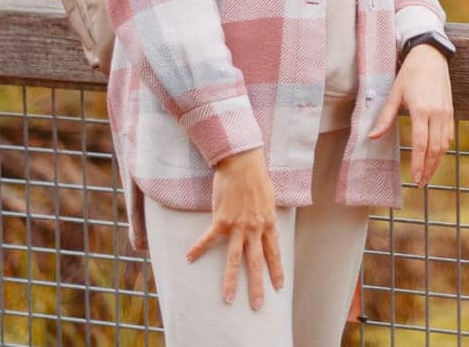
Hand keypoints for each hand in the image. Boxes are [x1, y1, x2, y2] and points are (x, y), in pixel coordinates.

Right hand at [185, 147, 283, 308]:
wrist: (242, 162)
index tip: (278, 287)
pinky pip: (209, 238)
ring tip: (227, 298)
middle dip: (256, 286)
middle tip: (256, 305)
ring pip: (234, 259)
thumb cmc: (257, 178)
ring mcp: (238, 225)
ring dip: (230, 280)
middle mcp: (254, 228)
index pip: (274, 253)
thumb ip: (267, 216)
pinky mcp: (221, 219)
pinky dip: (199, 248)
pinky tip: (189, 258)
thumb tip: (267, 226)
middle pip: (256, 263)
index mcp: (268, 223)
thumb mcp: (270, 199)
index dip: (276, 270)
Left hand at [367, 43, 452, 185]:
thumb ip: (385, 117)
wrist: (431, 56)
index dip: (418, 163)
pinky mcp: (450, 111)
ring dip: (437, 162)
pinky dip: (443, 149)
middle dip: (428, 168)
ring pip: (444, 145)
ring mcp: (446, 113)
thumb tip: (371, 137)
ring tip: (427, 174)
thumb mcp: (394, 94)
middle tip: (421, 182)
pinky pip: (449, 135)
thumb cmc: (410, 74)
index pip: (421, 144)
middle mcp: (437, 114)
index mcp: (421, 110)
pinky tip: (436, 156)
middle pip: (435, 149)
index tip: (415, 178)